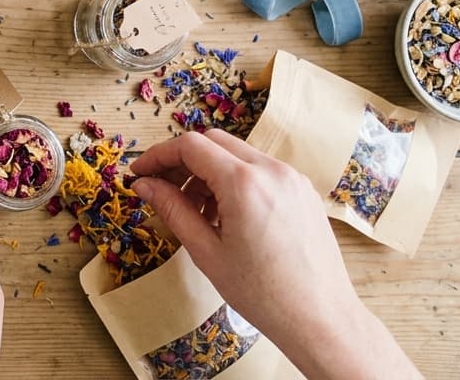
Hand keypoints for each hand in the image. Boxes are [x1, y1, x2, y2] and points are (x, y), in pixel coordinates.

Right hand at [130, 130, 420, 379]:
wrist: (320, 318)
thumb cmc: (261, 293)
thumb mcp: (206, 252)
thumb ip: (173, 209)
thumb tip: (144, 185)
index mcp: (244, 183)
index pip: (190, 146)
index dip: (158, 156)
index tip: (139, 174)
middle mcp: (271, 170)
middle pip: (213, 142)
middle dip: (182, 160)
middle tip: (162, 189)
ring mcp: (292, 178)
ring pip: (237, 154)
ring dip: (208, 170)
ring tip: (196, 210)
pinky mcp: (303, 191)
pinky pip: (260, 170)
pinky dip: (235, 179)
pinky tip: (226, 214)